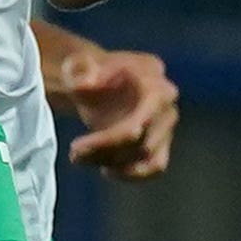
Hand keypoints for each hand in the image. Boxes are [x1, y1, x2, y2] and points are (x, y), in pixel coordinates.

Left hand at [52, 38, 179, 180]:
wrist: (96, 86)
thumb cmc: (88, 74)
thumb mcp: (75, 67)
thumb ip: (78, 71)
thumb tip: (88, 84)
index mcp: (151, 73)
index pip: (143, 110)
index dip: (112, 131)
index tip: (78, 136)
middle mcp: (166, 101)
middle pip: (143, 138)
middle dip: (105, 148)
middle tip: (74, 152)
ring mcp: (167, 124)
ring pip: (146, 155)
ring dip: (112, 162)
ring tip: (81, 158)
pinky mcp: (161, 144)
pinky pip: (155, 166)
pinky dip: (131, 174)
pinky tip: (105, 170)